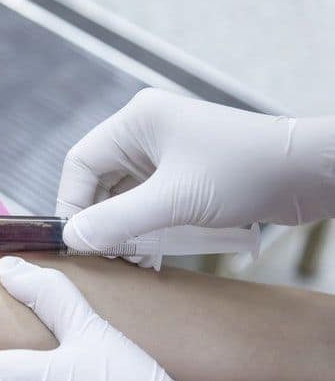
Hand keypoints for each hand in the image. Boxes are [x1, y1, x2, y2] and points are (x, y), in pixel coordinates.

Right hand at [57, 88, 334, 250]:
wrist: (309, 174)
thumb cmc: (244, 172)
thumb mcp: (174, 201)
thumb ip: (117, 221)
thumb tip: (71, 238)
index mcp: (137, 121)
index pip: (80, 162)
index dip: (71, 203)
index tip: (74, 240)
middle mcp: (147, 132)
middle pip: (100, 181)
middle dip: (101, 221)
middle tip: (105, 255)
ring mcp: (167, 153)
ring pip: (124, 195)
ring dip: (124, 228)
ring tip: (132, 258)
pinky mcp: (184, 173)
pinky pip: (148, 202)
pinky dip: (145, 227)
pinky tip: (151, 252)